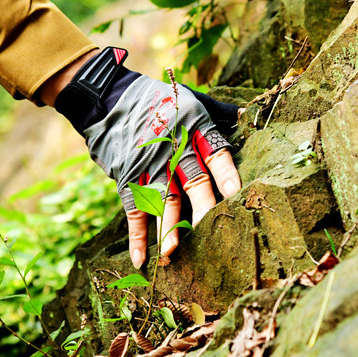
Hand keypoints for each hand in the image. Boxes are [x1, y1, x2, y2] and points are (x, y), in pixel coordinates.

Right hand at [53, 48, 239, 267]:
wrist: (107, 98)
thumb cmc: (158, 99)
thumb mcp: (192, 98)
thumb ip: (221, 111)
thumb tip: (250, 115)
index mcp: (195, 129)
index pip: (215, 153)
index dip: (226, 173)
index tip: (237, 193)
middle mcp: (173, 149)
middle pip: (192, 180)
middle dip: (202, 207)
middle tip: (212, 231)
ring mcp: (149, 165)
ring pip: (162, 199)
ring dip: (166, 227)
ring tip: (173, 253)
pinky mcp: (127, 177)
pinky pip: (133, 209)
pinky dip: (135, 236)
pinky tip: (141, 258)